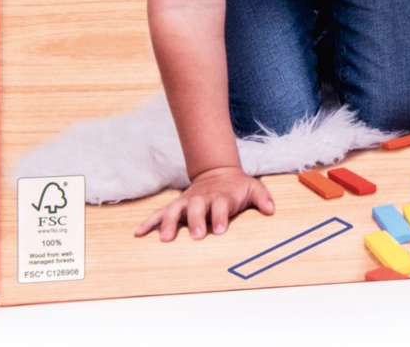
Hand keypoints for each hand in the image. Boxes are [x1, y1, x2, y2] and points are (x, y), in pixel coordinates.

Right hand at [135, 165, 274, 240]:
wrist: (219, 171)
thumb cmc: (237, 186)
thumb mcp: (253, 187)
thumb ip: (262, 198)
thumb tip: (270, 210)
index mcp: (222, 196)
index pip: (221, 205)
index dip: (220, 216)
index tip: (220, 229)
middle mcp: (203, 198)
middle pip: (197, 207)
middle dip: (196, 220)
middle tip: (197, 235)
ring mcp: (188, 201)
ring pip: (176, 209)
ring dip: (170, 222)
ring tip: (164, 238)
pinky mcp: (177, 205)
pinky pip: (161, 212)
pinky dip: (150, 221)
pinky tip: (138, 233)